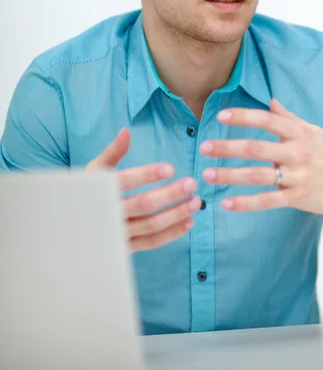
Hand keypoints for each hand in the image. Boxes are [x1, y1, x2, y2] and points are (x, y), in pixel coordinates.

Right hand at [87, 128, 200, 251]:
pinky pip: (151, 242)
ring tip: (196, 202)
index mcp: (99, 190)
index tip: (170, 168)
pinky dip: (172, 233)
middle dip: (170, 194)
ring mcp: (117, 234)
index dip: (148, 174)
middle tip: (192, 183)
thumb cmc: (85, 192)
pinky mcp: (125, 248)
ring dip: (176, 214)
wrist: (70, 226)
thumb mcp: (94, 170)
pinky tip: (189, 221)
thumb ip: (113, 152)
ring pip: (151, 225)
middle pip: (143, 205)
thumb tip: (126, 131)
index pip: (125, 181)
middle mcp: (108, 214)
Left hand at [200, 99, 322, 213]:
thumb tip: (271, 101)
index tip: (220, 116)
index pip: (267, 120)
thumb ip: (289, 118)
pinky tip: (226, 203)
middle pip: (256, 148)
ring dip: (230, 175)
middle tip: (204, 147)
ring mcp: (298, 176)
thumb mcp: (313, 131)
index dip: (242, 117)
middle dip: (228, 147)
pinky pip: (267, 201)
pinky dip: (245, 203)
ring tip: (208, 174)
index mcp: (299, 132)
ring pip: (258, 175)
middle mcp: (298, 152)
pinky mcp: (298, 197)